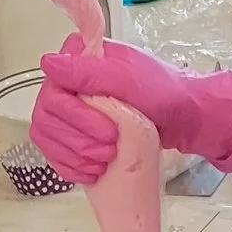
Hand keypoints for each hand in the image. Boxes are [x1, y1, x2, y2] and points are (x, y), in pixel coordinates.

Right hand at [32, 34, 231, 182]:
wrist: (185, 118)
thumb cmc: (164, 93)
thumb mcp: (129, 79)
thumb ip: (90, 71)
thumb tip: (48, 63)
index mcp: (80, 59)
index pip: (53, 87)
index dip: (73, 113)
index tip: (107, 128)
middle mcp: (69, 81)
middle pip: (47, 115)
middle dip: (77, 139)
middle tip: (108, 150)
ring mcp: (70, 108)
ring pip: (47, 136)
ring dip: (72, 155)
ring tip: (102, 163)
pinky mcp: (75, 133)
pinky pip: (54, 152)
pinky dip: (69, 166)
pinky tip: (89, 173)